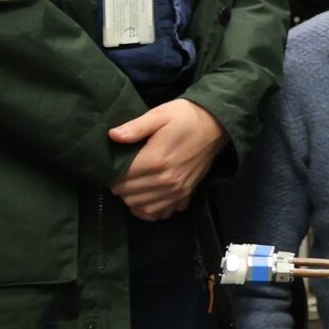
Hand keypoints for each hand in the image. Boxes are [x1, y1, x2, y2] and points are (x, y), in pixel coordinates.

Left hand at [108, 97, 227, 220]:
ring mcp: (177, 190)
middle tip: (122, 174)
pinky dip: (151, 209)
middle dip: (120, 186)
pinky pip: (162, 213)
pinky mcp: (186, 194)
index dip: (112, 174)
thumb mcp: (159, 114)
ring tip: (132, 186)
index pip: (121, 179)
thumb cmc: (185, 117)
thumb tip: (112, 135)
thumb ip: (135, 127)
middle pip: (128, 195)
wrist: (217, 125)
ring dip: (132, 199)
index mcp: (155, 160)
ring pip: (142, 208)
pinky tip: (148, 197)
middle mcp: (165, 180)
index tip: (114, 165)